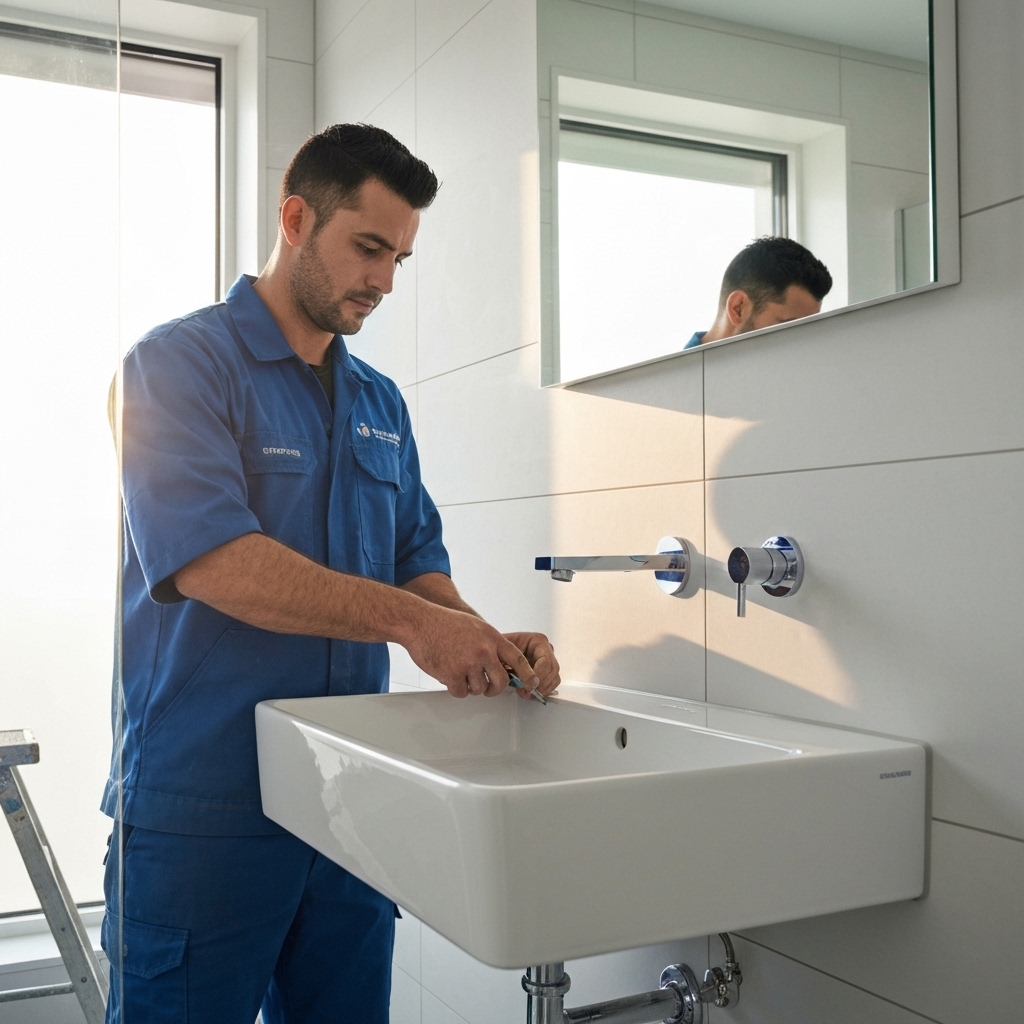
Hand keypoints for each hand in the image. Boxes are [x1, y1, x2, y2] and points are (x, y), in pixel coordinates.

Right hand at [403, 605, 538, 698]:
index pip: (517, 659)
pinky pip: (461, 692)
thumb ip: (490, 643)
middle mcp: (483, 651)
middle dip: (494, 688)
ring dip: (471, 686)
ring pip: (479, 689)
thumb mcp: (475, 626)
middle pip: (500, 681)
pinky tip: (450, 676)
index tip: (532, 684)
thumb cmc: (444, 622)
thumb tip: (500, 662)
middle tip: (488, 688)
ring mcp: (468, 664)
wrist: (420, 623)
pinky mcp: (452, 675)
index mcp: (491, 638)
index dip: (527, 674)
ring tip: (460, 673)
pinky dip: (456, 689)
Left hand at [502, 631, 559, 697]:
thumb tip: (522, 680)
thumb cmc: (499, 647)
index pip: (546, 661)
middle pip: (553, 670)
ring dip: (542, 690)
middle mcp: (547, 650)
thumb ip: (513, 664)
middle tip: (526, 692)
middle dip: (541, 684)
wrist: (497, 650)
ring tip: (525, 693)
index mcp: (538, 641)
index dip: (539, 676)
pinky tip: (528, 693)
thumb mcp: (503, 651)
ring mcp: (548, 661)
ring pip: (554, 679)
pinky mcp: (546, 672)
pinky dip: (542, 692)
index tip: (528, 686)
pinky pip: (551, 684)